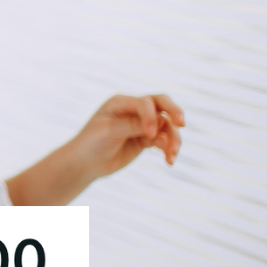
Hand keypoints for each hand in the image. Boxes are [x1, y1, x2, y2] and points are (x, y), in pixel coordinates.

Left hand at [68, 94, 184, 181]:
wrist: (84, 164)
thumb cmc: (91, 143)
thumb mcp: (110, 132)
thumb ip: (134, 125)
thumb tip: (160, 122)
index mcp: (121, 102)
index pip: (145, 103)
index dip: (150, 116)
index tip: (149, 134)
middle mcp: (132, 110)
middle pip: (161, 104)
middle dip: (174, 112)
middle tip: (182, 123)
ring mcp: (140, 124)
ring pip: (166, 125)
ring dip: (173, 138)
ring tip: (172, 154)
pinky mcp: (145, 139)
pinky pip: (164, 140)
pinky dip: (169, 149)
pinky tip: (169, 161)